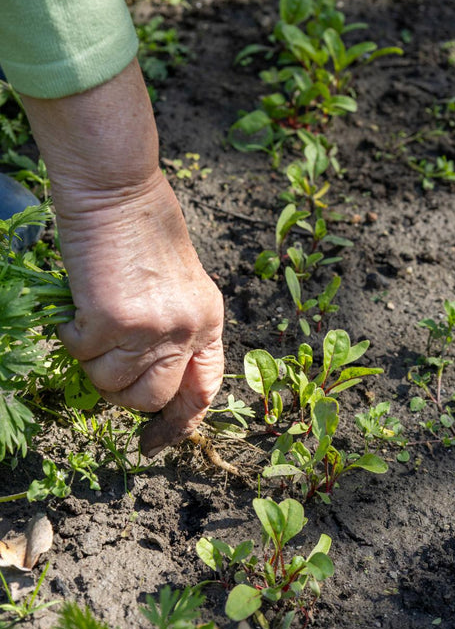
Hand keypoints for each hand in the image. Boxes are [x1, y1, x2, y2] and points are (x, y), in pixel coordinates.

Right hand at [21, 59, 223, 455]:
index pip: (204, 390)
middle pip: (152, 398)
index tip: (152, 443)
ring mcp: (151, 328)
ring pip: (110, 384)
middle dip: (124, 391)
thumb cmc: (144, 224)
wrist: (117, 185)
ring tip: (95, 317)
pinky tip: (80, 303)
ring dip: (94, 359)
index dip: (178, 423)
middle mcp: (187, 329)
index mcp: (209, 318)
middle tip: (109, 358)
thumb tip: (149, 372)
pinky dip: (72, 334)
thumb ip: (173, 325)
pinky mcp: (111, 320)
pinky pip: (81, 354)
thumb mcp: (177, 280)